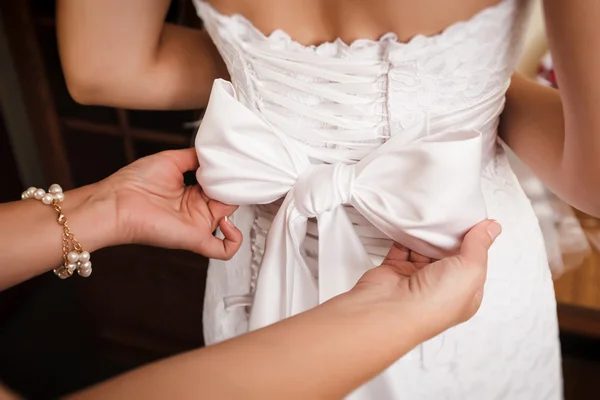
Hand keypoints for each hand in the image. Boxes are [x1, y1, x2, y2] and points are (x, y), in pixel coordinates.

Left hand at [99, 148, 241, 258]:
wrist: (117, 202)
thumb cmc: (135, 181)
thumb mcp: (171, 160)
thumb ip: (195, 157)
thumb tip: (213, 153)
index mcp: (192, 193)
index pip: (220, 186)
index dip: (228, 177)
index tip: (233, 166)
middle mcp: (197, 209)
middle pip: (228, 200)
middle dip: (234, 188)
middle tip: (235, 176)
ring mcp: (198, 225)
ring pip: (229, 219)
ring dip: (235, 205)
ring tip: (229, 192)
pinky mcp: (195, 239)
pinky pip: (223, 250)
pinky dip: (234, 240)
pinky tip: (227, 224)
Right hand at [352, 219, 500, 338]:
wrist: (391, 308)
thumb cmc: (434, 302)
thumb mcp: (471, 270)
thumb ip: (479, 245)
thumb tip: (492, 227)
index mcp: (464, 294)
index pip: (473, 263)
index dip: (475, 243)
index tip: (474, 222)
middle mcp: (440, 288)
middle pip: (448, 255)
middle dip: (449, 236)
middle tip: (452, 214)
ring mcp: (416, 279)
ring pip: (424, 250)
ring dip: (427, 236)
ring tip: (432, 216)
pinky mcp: (395, 270)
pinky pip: (402, 247)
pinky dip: (405, 236)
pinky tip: (411, 224)